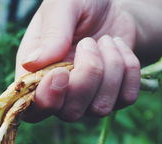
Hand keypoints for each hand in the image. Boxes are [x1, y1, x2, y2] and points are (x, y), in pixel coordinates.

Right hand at [16, 0, 140, 121]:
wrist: (111, 5)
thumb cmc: (80, 3)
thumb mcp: (63, 5)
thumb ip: (51, 33)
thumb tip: (32, 64)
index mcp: (36, 75)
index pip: (34, 110)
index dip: (48, 99)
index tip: (62, 71)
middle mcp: (60, 93)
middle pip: (70, 113)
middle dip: (87, 77)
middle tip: (88, 42)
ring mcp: (88, 99)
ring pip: (101, 108)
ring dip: (111, 69)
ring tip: (106, 40)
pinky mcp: (115, 96)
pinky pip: (126, 98)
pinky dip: (129, 70)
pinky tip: (120, 49)